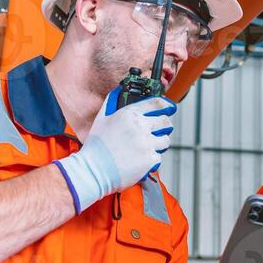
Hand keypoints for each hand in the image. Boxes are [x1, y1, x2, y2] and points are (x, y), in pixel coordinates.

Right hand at [55, 96, 175, 211]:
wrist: (93, 171)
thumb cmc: (96, 147)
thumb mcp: (102, 118)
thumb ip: (112, 102)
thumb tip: (119, 91)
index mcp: (129, 114)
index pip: (157, 104)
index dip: (166, 105)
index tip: (169, 108)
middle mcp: (140, 127)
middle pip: (165, 122)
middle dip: (164, 126)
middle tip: (158, 131)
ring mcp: (146, 143)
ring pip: (165, 140)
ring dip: (159, 144)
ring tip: (146, 148)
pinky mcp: (150, 160)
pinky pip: (158, 157)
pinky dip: (151, 160)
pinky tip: (139, 161)